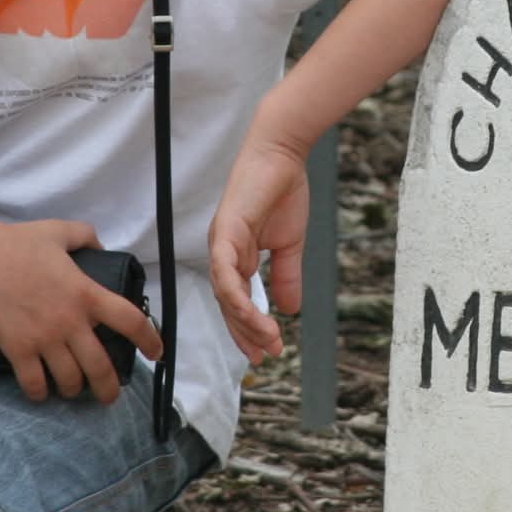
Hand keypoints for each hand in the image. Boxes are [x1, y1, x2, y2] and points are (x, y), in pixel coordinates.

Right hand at [0, 219, 162, 403]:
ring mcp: (44, 338)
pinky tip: (41, 391)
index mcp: (87, 293)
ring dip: (74, 390)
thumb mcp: (61, 231)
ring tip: (71, 390)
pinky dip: (40, 393)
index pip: (130, 321)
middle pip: (101, 367)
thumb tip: (101, 247)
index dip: (149, 340)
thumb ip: (86, 236)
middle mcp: (71, 321)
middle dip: (109, 388)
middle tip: (110, 396)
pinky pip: (35, 383)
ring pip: (69, 380)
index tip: (156, 353)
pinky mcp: (17, 349)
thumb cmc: (18, 241)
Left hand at [209, 134, 309, 362]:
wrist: (282, 156)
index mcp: (237, 257)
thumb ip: (286, 276)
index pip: (238, 303)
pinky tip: (250, 314)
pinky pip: (225, 271)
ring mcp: (222, 244)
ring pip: (227, 294)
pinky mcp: (226, 232)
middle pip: (229, 305)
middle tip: (265, 356)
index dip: (251, 329)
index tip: (269, 350)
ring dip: (246, 321)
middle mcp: (224, 254)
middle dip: (246, 334)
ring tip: (267, 339)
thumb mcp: (289, 245)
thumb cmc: (282, 191)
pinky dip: (236, 295)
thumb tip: (290, 310)